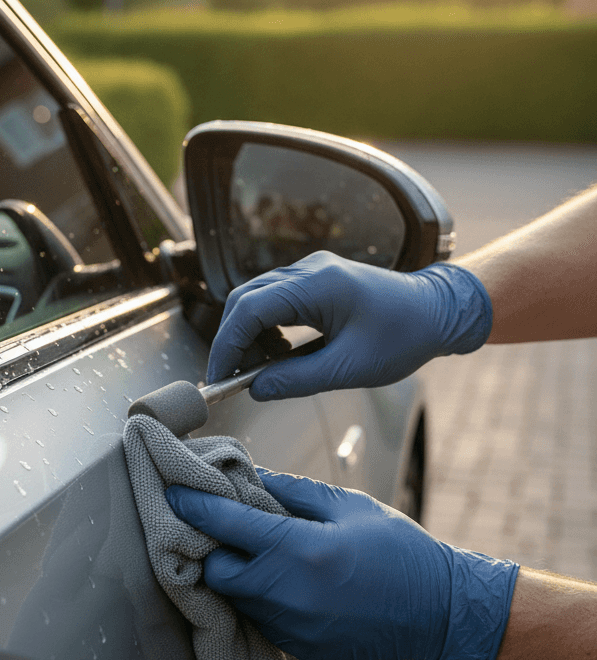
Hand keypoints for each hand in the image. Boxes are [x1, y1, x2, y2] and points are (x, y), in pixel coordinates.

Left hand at [165, 471, 517, 659]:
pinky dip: (257, 600)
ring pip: (234, 600)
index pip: (226, 523)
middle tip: (217, 528)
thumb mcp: (347, 506)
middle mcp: (287, 594)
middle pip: (215, 571)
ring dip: (233, 576)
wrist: (444, 611)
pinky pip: (258, 621)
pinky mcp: (300, 648)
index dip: (193, 504)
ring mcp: (292, 628)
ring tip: (248, 553)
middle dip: (210, 549)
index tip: (172, 490)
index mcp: (299, 550)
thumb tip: (249, 475)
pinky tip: (275, 581)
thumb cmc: (399, 549)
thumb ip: (292, 491)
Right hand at [208, 251, 491, 399]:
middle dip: (232, 340)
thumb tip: (256, 389)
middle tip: (232, 376)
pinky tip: (279, 352)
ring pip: (257, 298)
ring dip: (249, 334)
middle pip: (245, 299)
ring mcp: (310, 271)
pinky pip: (275, 299)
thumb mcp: (349, 368)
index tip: (220, 375)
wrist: (440, 310)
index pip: (249, 309)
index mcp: (317, 285)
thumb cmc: (404, 336)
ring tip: (261, 369)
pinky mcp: (315, 280)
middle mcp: (308, 270)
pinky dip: (266, 327)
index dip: (227, 344)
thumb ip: (297, 380)